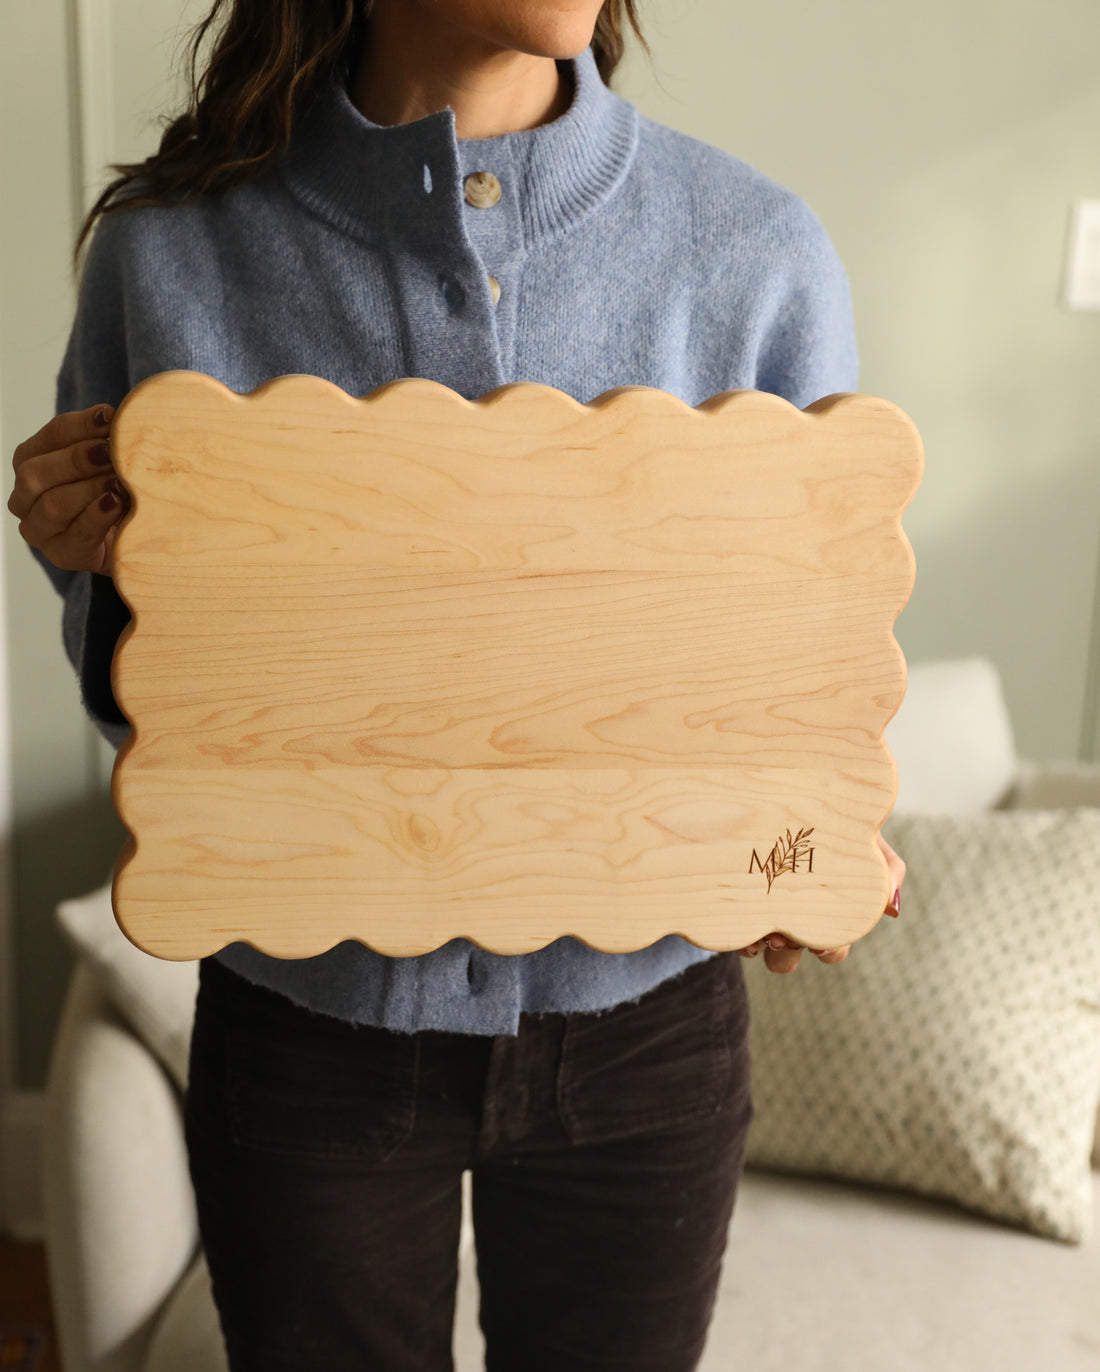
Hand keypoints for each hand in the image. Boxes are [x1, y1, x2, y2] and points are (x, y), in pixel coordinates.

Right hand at [8, 403, 128, 573]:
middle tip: (111, 454)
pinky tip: (115, 505)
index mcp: (33, 461)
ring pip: (51, 505)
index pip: (51, 436)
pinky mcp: (61, 555)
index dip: (80, 425)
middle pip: (37, 472)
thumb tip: (118, 417)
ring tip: (118, 482)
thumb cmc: (118, 492)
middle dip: (77, 460)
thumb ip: (109, 441)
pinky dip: (96, 517)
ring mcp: (40, 530)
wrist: (132, 540)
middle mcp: (26, 495)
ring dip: (88, 490)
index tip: (110, 418)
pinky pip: (75, 535)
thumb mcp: (113, 462)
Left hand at [737, 830, 905, 973]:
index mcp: (825, 911)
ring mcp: (761, 910)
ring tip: (762, 930)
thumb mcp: (864, 836)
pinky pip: (734, 932)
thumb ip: (886, 867)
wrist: (785, 789)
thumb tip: (892, 909)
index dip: (829, 951)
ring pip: (760, 948)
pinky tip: (741, 925)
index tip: (820, 945)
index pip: (833, 946)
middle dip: (789, 953)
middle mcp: (792, 916)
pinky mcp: (733, 901)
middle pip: (791, 956)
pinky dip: (739, 935)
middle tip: (784, 938)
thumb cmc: (833, 818)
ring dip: (763, 947)